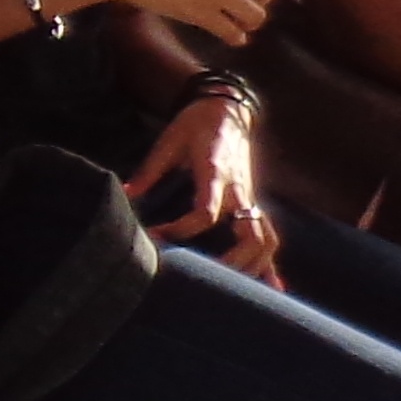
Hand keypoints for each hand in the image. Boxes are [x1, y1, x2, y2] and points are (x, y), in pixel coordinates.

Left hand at [127, 93, 280, 280]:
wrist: (227, 108)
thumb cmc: (195, 124)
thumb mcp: (169, 141)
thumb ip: (150, 170)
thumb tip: (126, 194)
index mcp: (216, 173)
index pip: (207, 211)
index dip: (183, 229)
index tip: (157, 238)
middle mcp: (239, 189)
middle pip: (251, 233)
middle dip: (233, 261)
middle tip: (205, 280)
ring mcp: (250, 197)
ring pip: (266, 238)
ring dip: (255, 266)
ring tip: (235, 292)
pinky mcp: (253, 201)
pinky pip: (268, 235)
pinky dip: (271, 261)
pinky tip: (274, 287)